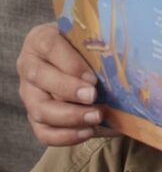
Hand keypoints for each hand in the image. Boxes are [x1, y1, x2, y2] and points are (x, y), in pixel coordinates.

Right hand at [17, 22, 116, 145]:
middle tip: (94, 97)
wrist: (70, 54)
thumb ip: (96, 43)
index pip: (50, 47)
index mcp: (40, 39)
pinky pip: (43, 132)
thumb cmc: (82, 42)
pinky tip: (88, 132)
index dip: (71, 64)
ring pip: (40, 109)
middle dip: (69, 91)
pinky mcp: (33, 115)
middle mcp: (29, 65)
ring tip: (96, 117)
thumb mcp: (87, 35)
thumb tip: (122, 60)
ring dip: (70, 117)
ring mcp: (28, 93)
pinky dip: (65, 136)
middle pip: (41, 79)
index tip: (92, 77)